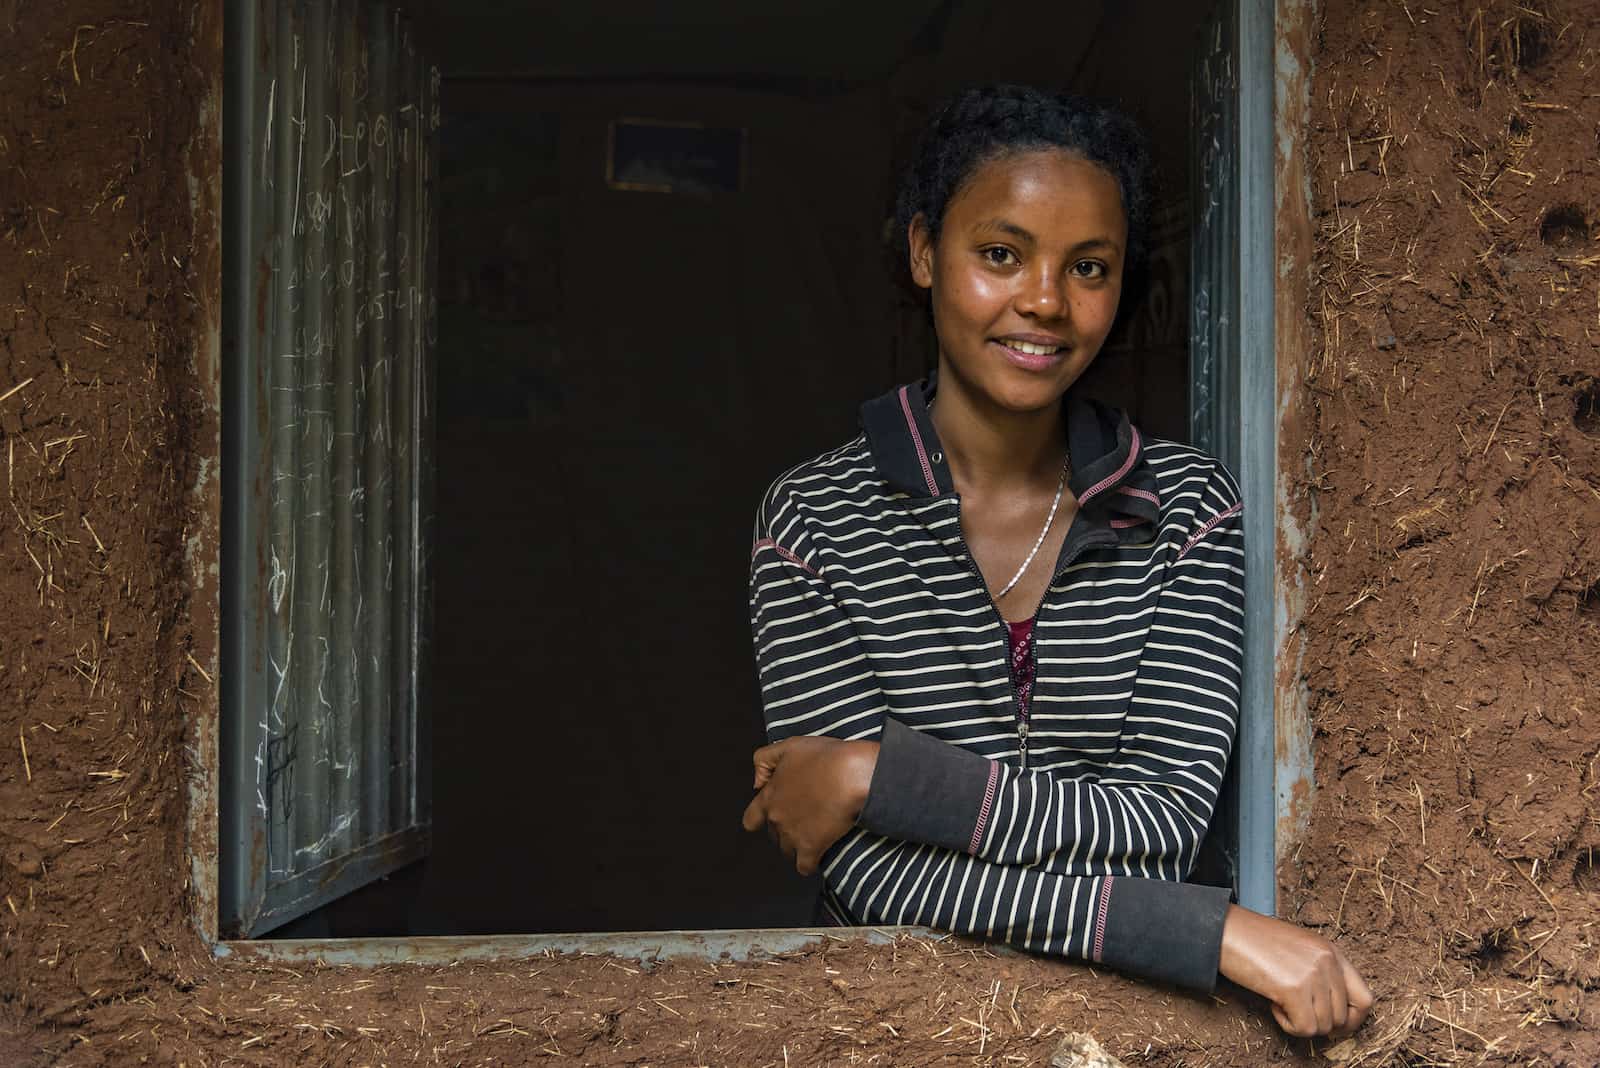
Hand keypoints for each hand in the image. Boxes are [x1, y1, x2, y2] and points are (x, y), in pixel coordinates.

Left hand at [741, 737, 878, 875]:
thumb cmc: (824, 758)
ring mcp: (792, 836)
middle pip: (773, 836)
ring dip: (797, 846)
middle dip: (785, 830)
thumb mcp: (788, 746)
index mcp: (769, 797)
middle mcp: (776, 819)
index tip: (771, 816)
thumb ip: (764, 760)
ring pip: (787, 851)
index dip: (759, 819)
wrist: (850, 775)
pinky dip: (809, 864)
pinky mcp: (811, 849)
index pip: (751, 819)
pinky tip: (819, 855)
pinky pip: (804, 867)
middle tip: (804, 819)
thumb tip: (757, 783)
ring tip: (814, 834)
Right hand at [1218, 905, 1373, 1037]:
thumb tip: (1333, 1012)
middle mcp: (1327, 962)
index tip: (1333, 1024)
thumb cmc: (1253, 941)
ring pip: (1324, 1027)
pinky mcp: (1294, 989)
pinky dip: (1287, 1024)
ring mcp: (1313, 975)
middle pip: (1343, 1018)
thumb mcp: (1298, 950)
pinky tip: (1273, 1004)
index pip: (1365, 999)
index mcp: (1331, 951)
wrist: (1225, 931)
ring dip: (1300, 1022)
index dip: (1352, 1020)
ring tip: (1279, 1000)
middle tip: (1295, 1010)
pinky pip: (1304, 1029)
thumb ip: (1320, 972)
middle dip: (1320, 1023)